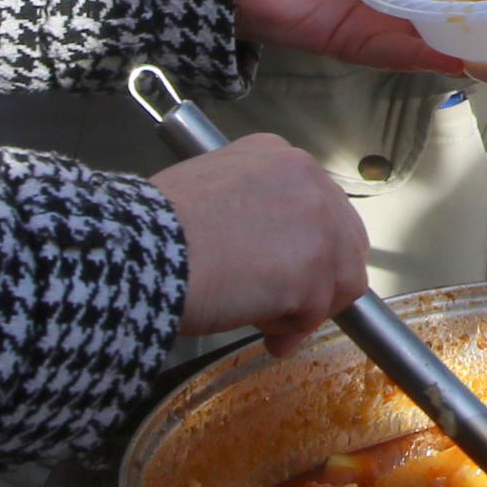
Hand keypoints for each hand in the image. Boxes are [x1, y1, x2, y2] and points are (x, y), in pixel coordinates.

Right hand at [159, 134, 371, 355]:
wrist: (143, 251)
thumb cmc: (157, 229)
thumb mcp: (210, 190)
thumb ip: (252, 209)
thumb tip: (267, 253)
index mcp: (277, 155)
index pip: (318, 207)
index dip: (303, 248)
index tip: (280, 272)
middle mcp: (306, 177)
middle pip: (343, 240)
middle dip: (316, 279)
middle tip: (279, 306)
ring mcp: (317, 221)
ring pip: (341, 278)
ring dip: (305, 308)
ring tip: (263, 320)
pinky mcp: (316, 267)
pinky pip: (318, 312)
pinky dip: (291, 330)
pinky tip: (260, 329)